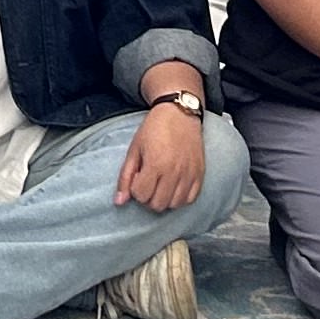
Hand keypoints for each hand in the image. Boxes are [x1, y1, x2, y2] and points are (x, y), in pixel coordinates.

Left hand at [115, 94, 205, 210]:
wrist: (180, 114)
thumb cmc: (154, 129)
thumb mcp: (134, 149)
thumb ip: (125, 177)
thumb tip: (119, 202)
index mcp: (156, 165)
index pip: (141, 195)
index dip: (135, 189)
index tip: (137, 178)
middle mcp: (175, 172)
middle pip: (158, 205)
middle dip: (148, 198)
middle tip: (148, 183)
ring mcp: (189, 174)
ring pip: (174, 205)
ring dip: (164, 199)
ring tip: (160, 185)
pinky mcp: (200, 174)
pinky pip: (190, 199)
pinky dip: (180, 198)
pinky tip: (174, 186)